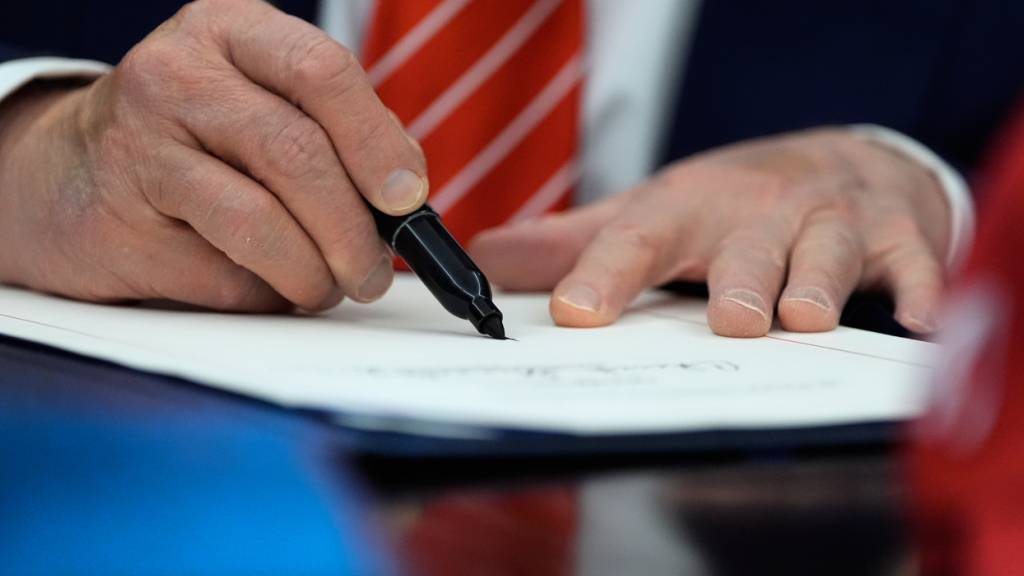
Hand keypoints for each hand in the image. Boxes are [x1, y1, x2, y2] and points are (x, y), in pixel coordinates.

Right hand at [0, 0, 425, 310]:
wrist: (69, 172)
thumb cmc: (195, 138)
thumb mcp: (264, 102)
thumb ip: (335, 133)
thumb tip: (403, 194)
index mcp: (232, 30)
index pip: (322, 71)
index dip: (376, 142)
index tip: (407, 197)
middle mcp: (179, 72)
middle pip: (297, 153)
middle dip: (353, 229)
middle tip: (373, 271)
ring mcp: (140, 142)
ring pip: (260, 221)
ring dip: (314, 273)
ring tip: (328, 287)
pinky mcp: (121, 216)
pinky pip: (221, 271)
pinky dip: (265, 292)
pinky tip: (269, 285)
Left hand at [470, 129, 950, 336]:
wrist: (840, 162)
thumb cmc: (732, 202)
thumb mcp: (652, 212)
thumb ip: (575, 243)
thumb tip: (486, 262)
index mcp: (691, 207)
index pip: (640, 238)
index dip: (605, 273)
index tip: (575, 314)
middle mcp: (761, 211)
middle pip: (745, 248)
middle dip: (738, 280)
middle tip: (728, 319)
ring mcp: (831, 223)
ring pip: (828, 255)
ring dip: (818, 285)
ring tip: (803, 317)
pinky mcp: (897, 239)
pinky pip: (913, 267)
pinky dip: (918, 292)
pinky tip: (916, 323)